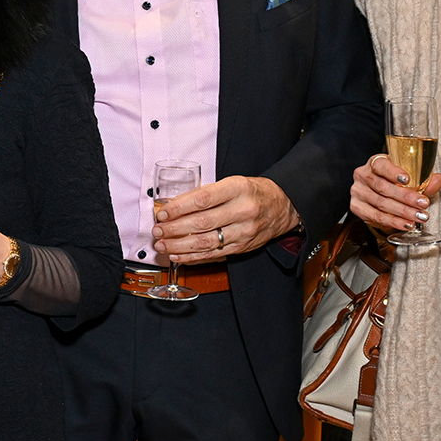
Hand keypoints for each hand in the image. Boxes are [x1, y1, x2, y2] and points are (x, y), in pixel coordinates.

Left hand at [152, 176, 298, 262]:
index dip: (179, 207)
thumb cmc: (253, 192)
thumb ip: (206, 193)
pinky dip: (193, 257)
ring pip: (206, 242)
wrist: (283, 206)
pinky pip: (213, 255)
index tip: (163, 213)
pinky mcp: (242, 247)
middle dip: (175, 229)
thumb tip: (175, 205)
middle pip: (202, 222)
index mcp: (237, 189)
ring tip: (162, 245)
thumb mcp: (232, 183)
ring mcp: (244, 231)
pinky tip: (178, 255)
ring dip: (179, 246)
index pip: (203, 199)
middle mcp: (242, 210)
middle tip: (158, 230)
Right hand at [350, 153, 440, 232]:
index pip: (381, 165)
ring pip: (381, 203)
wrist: (380, 195)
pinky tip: (406, 224)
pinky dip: (393, 221)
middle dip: (406, 197)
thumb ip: (424, 179)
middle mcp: (363, 175)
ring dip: (402, 212)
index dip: (393, 172)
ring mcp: (358, 192)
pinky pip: (376, 216)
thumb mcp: (410, 177)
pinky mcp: (357, 207)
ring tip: (419, 217)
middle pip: (383, 187)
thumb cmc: (394, 182)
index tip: (408, 179)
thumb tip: (439, 180)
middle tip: (423, 204)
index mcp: (375, 162)